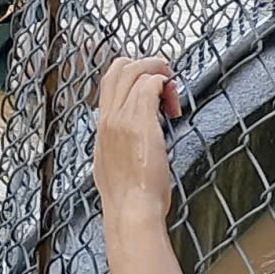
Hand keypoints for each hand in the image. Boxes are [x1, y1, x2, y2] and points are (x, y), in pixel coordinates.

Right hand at [92, 55, 181, 220]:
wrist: (131, 210)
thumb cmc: (127, 198)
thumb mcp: (112, 167)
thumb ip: (116, 148)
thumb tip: (125, 145)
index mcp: (102, 128)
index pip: (109, 83)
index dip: (131, 74)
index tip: (149, 83)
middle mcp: (108, 119)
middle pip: (118, 68)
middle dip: (144, 64)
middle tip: (163, 74)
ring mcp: (122, 119)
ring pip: (135, 73)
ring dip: (158, 72)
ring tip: (171, 88)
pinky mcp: (141, 123)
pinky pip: (150, 87)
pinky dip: (163, 84)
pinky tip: (172, 100)